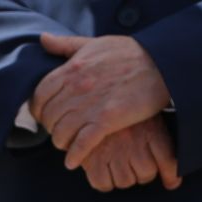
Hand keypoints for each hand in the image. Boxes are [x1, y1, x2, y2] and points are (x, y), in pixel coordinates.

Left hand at [32, 34, 171, 170]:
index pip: (39, 97)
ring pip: (61, 134)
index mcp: (71, 69)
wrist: (162, 63)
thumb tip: (43, 40)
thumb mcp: (94, 43)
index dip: (39, 110)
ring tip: (69, 144)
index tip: (46, 115)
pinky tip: (73, 161)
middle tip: (61, 131)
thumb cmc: (128, 53)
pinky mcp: (107, 120)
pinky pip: (81, 144)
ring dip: (62, 143)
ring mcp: (91, 105)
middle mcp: (77, 87)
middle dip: (52, 128)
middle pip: (49, 118)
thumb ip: (66, 45)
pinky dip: (74, 156)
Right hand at [79, 115, 181, 192]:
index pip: (167, 160)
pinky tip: (104, 172)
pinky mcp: (92, 160)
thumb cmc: (120, 112)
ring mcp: (112, 152)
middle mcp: (133, 142)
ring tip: (118, 166)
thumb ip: (160, 142)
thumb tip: (173, 182)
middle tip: (135, 165)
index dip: (171, 175)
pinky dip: (104, 183)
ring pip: (125, 182)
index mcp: (149, 130)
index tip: (171, 183)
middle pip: (146, 175)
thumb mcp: (145, 117)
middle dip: (142, 174)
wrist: (89, 106)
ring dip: (123, 178)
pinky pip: (102, 184)